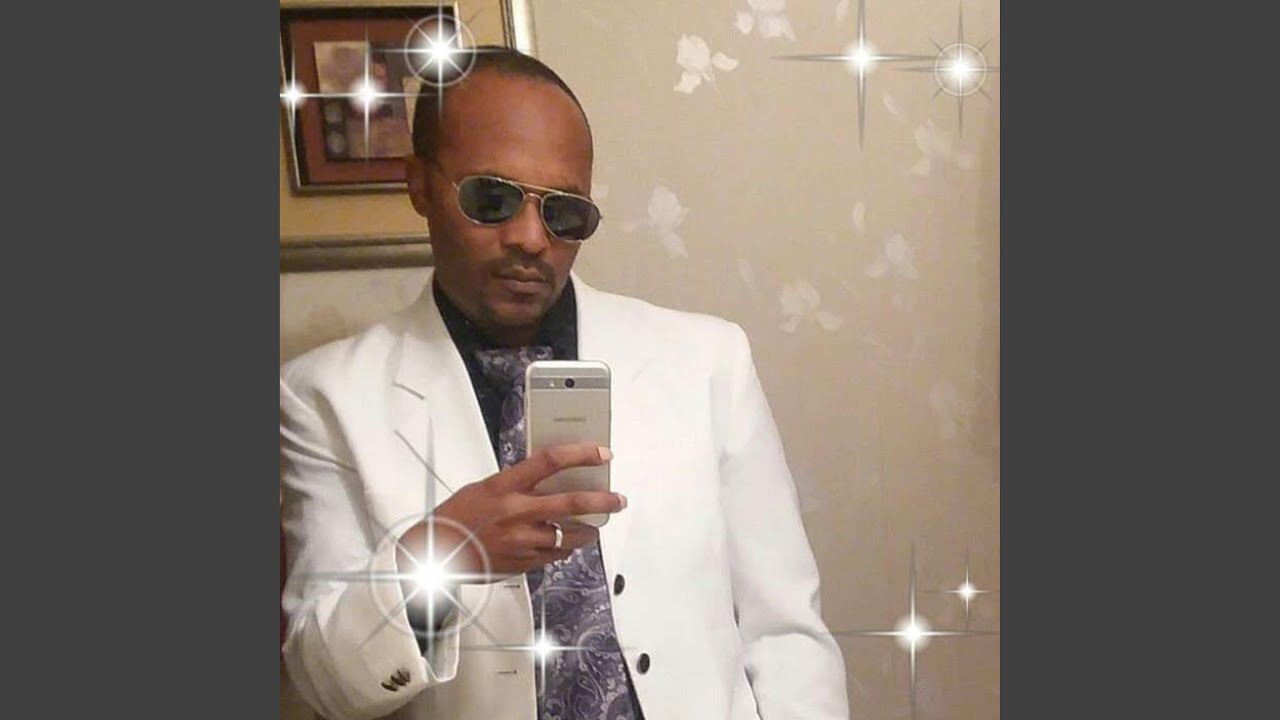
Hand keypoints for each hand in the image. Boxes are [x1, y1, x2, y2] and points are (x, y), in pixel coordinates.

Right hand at [396, 443, 624, 580]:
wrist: (437, 553)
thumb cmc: (457, 517)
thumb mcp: (485, 487)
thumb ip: (516, 483)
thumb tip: (546, 479)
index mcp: (505, 486)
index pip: (551, 462)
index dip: (581, 454)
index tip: (602, 453)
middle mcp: (517, 512)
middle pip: (572, 503)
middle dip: (602, 502)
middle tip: (618, 500)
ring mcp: (522, 540)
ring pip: (570, 535)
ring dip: (588, 531)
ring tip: (593, 528)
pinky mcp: (524, 563)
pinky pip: (556, 554)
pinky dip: (565, 547)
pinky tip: (567, 543)